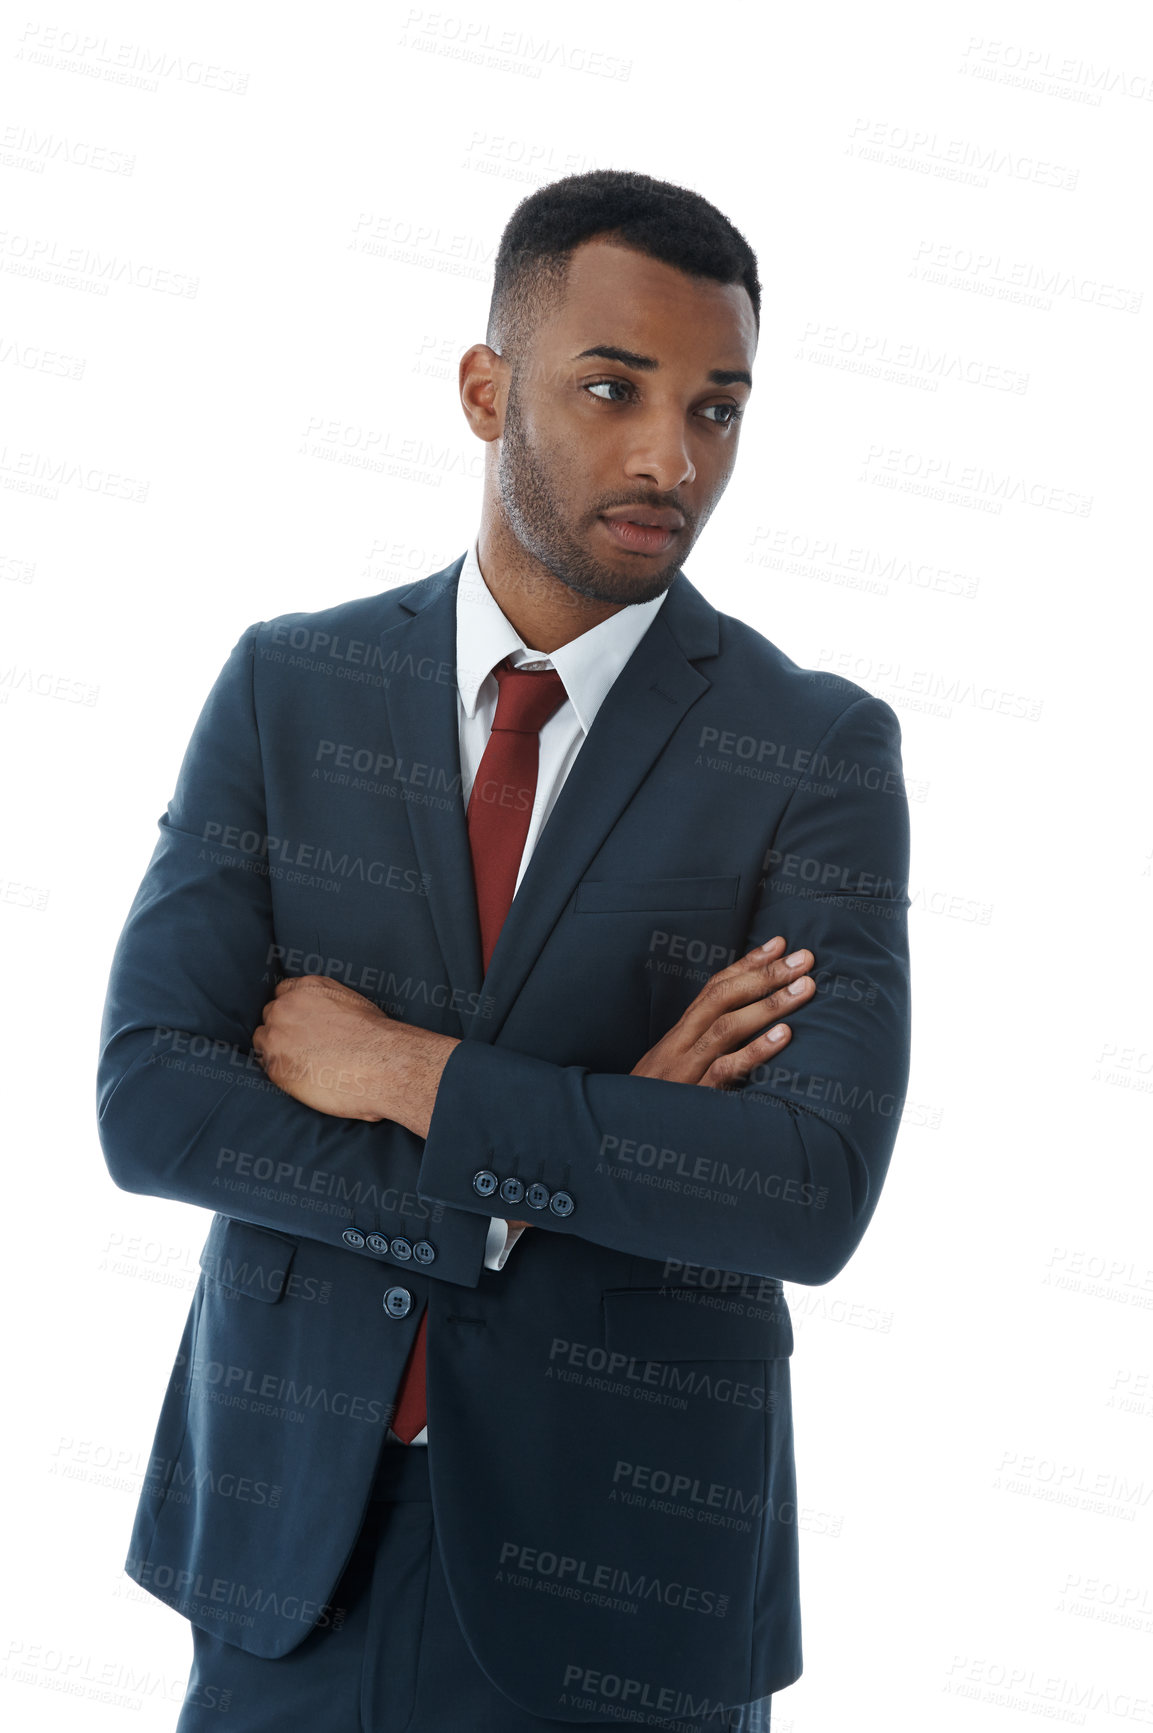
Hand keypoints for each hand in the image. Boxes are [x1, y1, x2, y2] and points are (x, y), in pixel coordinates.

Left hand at [252, 975, 459, 1135]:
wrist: (382, 1063)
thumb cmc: (376, 1037)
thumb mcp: (352, 1002)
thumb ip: (327, 1004)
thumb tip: (322, 1020)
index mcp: (308, 987)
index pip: (284, 992)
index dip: (292, 1010)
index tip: (299, 1023)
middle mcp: (287, 1006)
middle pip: (271, 1015)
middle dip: (282, 1029)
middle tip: (301, 1046)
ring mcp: (277, 1034)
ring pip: (263, 1039)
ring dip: (276, 1049)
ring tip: (299, 1063)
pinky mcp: (275, 1065)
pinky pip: (266, 1065)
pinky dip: (279, 1071)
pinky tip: (299, 1076)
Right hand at [630, 934, 814, 1088]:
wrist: (619, 1138)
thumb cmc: (655, 1106)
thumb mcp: (675, 1070)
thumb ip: (703, 1047)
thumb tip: (745, 1026)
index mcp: (679, 1036)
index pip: (714, 988)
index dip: (747, 964)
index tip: (780, 944)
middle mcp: (680, 1045)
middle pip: (723, 998)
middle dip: (767, 975)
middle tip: (806, 958)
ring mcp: (686, 1070)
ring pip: (726, 1028)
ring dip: (769, 1005)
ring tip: (805, 988)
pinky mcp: (694, 1098)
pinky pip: (725, 1071)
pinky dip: (755, 1051)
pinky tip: (784, 1037)